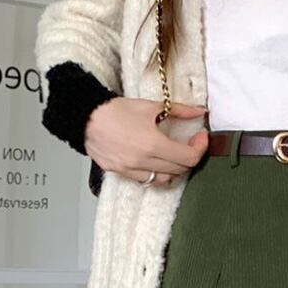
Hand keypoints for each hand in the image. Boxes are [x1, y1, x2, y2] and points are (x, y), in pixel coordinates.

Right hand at [85, 98, 209, 186]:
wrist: (87, 118)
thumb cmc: (116, 110)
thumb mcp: (151, 106)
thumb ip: (179, 110)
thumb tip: (200, 112)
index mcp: (153, 144)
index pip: (188, 157)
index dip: (200, 148)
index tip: (201, 137)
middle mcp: (143, 162)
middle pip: (180, 170)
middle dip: (190, 157)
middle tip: (190, 143)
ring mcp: (132, 171)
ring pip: (165, 179)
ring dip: (175, 169)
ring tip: (174, 155)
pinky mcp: (123, 174)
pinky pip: (148, 180)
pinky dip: (157, 173)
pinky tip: (157, 161)